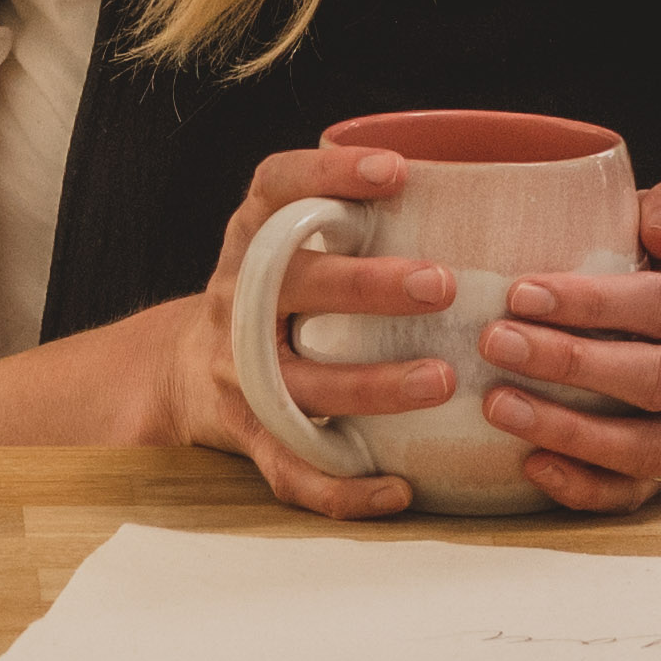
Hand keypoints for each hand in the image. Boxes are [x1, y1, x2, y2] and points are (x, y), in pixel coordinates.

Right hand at [165, 139, 461, 519]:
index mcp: (250, 237)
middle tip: (442, 285)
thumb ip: (351, 211)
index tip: (395, 171)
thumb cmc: (276, 292)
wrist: (185, 370)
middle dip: (366, 286)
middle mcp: (236, 300)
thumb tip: (475, 188)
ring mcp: (240, 374)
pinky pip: (294, 471)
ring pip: (301, 386)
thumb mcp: (289, 238)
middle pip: (291, 286)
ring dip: (372, 386)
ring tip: (442, 380)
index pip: (275, 187)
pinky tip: (401, 489)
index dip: (329, 173)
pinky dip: (345, 489)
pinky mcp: (251, 437)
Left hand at [474, 179, 660, 513]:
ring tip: (498, 407)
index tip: (520, 293)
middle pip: (657, 378)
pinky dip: (583, 486)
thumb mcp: (660, 226)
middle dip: (572, 364)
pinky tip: (529, 465)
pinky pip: (634, 496)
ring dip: (571, 431)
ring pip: (648, 448)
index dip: (594, 302)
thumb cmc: (646, 267)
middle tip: (495, 344)